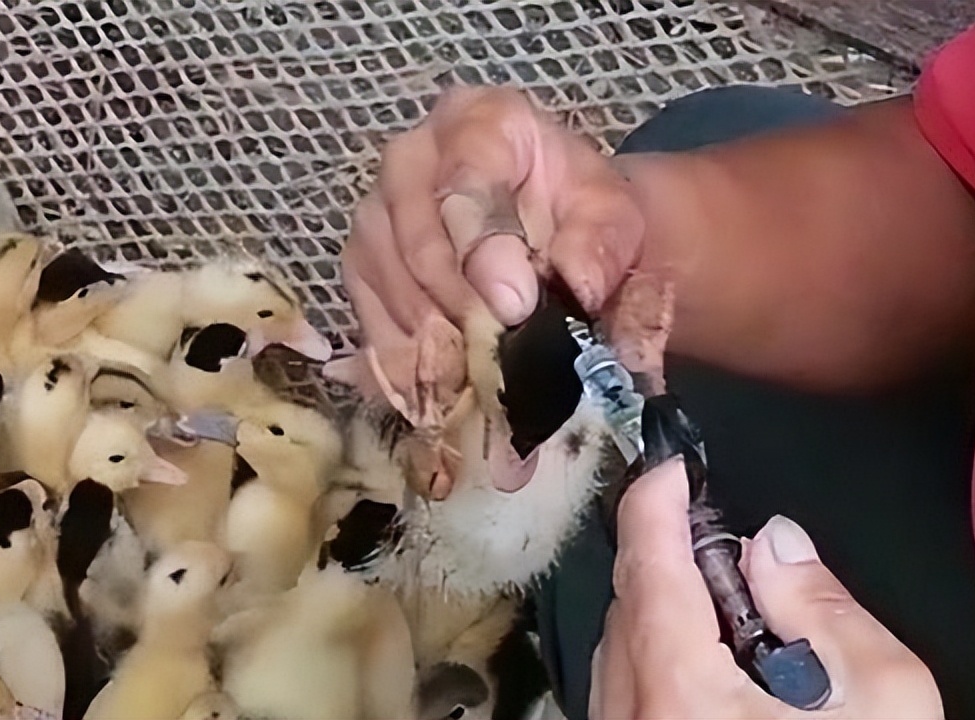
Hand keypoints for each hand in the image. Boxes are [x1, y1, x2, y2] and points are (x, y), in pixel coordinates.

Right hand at [326, 86, 645, 495]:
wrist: (554, 236)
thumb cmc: (580, 218)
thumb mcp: (612, 217)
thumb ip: (599, 244)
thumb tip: (571, 285)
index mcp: (477, 122)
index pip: (465, 183)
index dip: (486, 250)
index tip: (517, 307)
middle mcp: (410, 159)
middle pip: (417, 242)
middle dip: (462, 310)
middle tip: (503, 364)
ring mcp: (375, 216)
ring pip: (390, 288)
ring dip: (437, 347)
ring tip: (483, 388)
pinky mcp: (361, 271)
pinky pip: (371, 323)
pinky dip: (409, 367)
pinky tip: (446, 397)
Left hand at [592, 458, 942, 719]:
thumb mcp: (880, 702)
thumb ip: (825, 608)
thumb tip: (775, 543)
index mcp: (674, 681)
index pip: (646, 554)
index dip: (658, 494)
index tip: (674, 461)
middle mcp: (625, 709)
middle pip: (628, 600)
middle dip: (668, 555)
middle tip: (729, 546)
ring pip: (620, 648)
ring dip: (663, 612)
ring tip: (735, 620)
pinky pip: (625, 691)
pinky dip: (657, 660)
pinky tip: (714, 678)